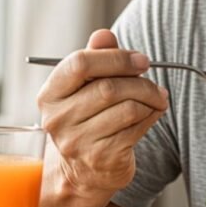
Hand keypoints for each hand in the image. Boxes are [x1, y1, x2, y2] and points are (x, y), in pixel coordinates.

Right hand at [36, 29, 168, 201]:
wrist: (84, 172)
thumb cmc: (89, 119)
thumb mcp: (86, 87)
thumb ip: (96, 58)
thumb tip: (104, 34)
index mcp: (50, 95)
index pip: (80, 64)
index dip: (116, 57)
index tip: (141, 60)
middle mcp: (58, 119)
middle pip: (110, 88)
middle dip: (141, 82)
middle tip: (155, 83)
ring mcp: (78, 142)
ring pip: (128, 108)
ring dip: (150, 100)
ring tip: (155, 100)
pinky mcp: (102, 157)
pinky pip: (137, 127)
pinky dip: (151, 117)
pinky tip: (150, 116)